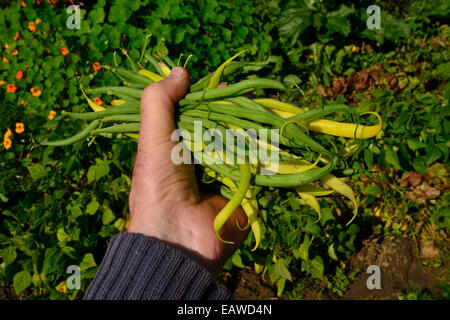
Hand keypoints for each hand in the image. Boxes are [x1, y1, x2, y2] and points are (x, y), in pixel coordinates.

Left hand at [128, 67, 248, 273]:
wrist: (175, 237)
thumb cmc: (158, 186)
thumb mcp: (152, 139)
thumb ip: (159, 103)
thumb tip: (180, 70)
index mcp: (177, 148)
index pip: (196, 116)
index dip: (208, 100)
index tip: (221, 85)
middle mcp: (201, 161)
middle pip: (223, 128)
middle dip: (235, 112)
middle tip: (248, 96)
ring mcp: (223, 176)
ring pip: (241, 145)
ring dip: (252, 130)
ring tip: (263, 112)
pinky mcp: (243, 192)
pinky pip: (256, 168)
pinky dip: (264, 153)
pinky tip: (273, 136)